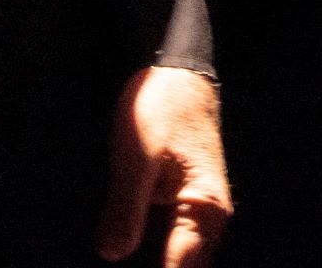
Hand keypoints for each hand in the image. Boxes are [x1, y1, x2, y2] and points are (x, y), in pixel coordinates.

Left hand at [95, 65, 231, 265]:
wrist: (178, 72)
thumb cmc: (161, 107)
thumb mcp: (136, 155)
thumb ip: (124, 208)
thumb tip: (112, 255)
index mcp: (203, 211)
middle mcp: (210, 219)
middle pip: (182, 267)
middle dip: (153, 267)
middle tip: (112, 249)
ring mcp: (200, 213)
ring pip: (177, 256)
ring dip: (154, 258)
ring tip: (116, 241)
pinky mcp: (185, 204)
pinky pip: (172, 240)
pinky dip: (152, 247)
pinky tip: (122, 239)